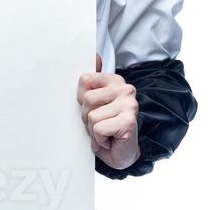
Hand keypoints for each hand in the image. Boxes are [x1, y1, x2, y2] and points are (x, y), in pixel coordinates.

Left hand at [76, 53, 140, 169]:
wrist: (122, 154)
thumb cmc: (107, 128)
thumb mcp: (93, 104)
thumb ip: (91, 84)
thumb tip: (94, 56)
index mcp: (115, 81)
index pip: (84, 79)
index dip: (81, 99)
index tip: (93, 108)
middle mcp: (125, 89)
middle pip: (86, 100)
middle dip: (87, 117)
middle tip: (100, 124)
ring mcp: (129, 104)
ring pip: (91, 116)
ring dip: (93, 130)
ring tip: (105, 132)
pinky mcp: (128, 120)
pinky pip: (98, 129)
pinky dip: (99, 140)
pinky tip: (110, 139)